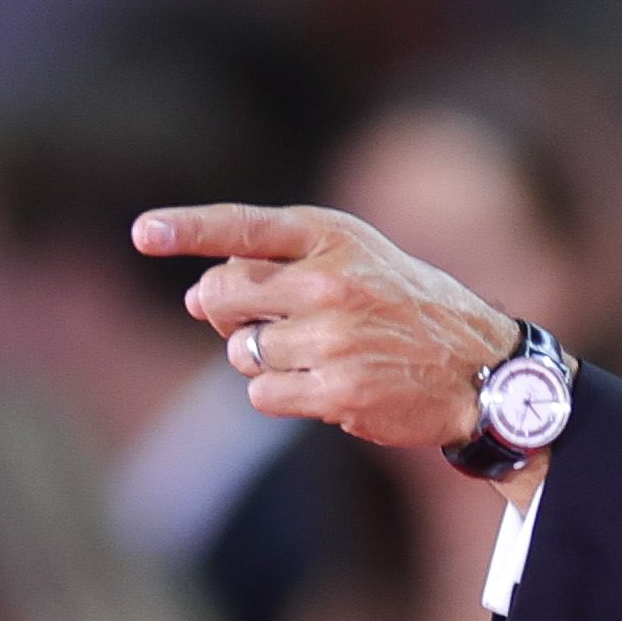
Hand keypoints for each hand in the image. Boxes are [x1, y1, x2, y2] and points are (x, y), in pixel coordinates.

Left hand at [136, 205, 527, 452]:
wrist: (479, 367)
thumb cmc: (405, 307)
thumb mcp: (355, 258)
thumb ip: (278, 265)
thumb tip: (196, 295)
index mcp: (332, 235)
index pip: (243, 226)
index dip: (187, 228)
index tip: (142, 233)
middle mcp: (330, 281)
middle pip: (222, 296)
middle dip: (225, 313)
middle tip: (264, 321)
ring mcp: (332, 339)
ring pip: (241, 352)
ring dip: (261, 359)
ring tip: (315, 355)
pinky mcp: (335, 392)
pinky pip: (262, 394)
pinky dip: (280, 393)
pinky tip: (323, 385)